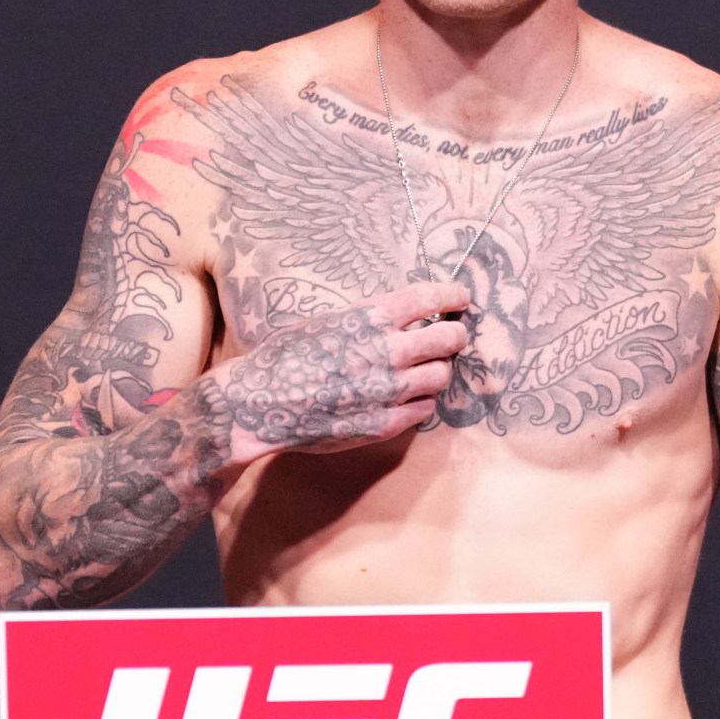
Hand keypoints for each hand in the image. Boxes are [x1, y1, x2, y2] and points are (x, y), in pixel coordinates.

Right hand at [212, 282, 471, 463]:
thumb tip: (403, 317)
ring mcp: (389, 391)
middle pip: (449, 338)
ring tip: (429, 368)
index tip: (460, 297)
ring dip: (439, 368)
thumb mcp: (327, 321)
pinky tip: (410, 396)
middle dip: (455, 334)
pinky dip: (422, 399)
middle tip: (453, 335)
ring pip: (441, 375)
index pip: (430, 298)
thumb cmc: (285, 356)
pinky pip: (424, 408)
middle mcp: (386, 352)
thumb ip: (368, 320)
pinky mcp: (385, 423)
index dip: (452, 295)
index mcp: (370, 318)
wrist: (259, 403)